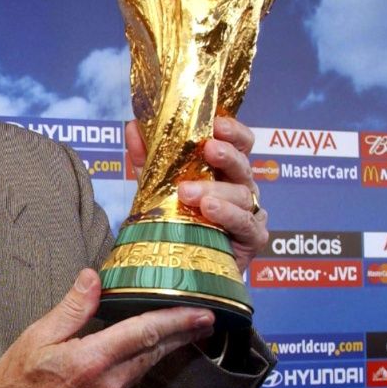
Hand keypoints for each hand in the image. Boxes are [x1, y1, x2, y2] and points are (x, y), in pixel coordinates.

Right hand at [0, 269, 214, 387]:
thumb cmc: (17, 379)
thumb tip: (93, 278)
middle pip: (153, 352)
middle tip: (207, 317)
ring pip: (146, 366)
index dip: (174, 321)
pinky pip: (133, 376)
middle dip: (183, 333)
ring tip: (187, 329)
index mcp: (89, 361)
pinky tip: (153, 349)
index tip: (198, 311)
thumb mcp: (38, 335)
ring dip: (169, 346)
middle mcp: (106, 382)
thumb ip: (72, 307)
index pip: (143, 334)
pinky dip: (148, 358)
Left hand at [124, 117, 268, 272]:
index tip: (217, 123)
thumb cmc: (180, 220)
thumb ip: (148, 157)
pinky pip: (245, 223)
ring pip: (241, 194)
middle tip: (209, 148)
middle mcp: (241, 187)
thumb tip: (133, 125)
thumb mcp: (159, 185)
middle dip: (226, 154)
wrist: (187, 264)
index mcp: (225, 170)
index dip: (233, 131)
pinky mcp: (253, 237)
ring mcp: (250, 212)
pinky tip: (210, 210)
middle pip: (243, 164)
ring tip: (189, 192)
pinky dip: (228, 215)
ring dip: (216, 190)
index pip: (239, 143)